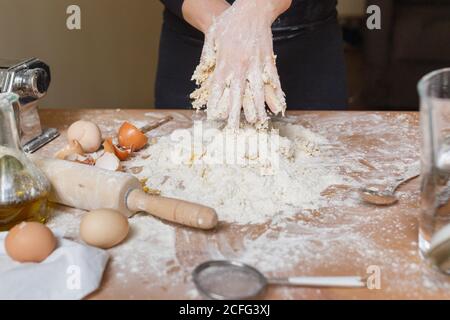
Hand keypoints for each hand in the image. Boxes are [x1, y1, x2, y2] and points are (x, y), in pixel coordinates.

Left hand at [191, 0, 290, 128]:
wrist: (252, 8)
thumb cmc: (230, 22)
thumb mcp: (211, 36)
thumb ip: (207, 55)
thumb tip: (202, 71)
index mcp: (225, 62)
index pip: (218, 88)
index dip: (216, 104)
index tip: (214, 118)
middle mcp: (241, 66)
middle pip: (237, 95)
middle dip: (235, 114)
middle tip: (234, 130)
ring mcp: (256, 64)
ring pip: (257, 91)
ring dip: (258, 109)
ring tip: (258, 123)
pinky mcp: (269, 60)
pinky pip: (273, 81)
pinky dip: (276, 94)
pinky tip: (279, 106)